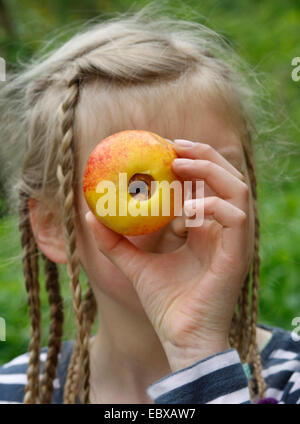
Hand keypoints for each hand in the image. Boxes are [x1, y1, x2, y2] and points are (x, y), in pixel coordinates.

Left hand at [85, 139, 250, 371]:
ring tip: (180, 165)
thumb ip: (115, 241)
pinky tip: (185, 212)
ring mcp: (234, 239)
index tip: (163, 148)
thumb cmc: (165, 303)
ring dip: (209, 171)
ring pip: (237, 188)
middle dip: (202, 155)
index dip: (190, 160)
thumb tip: (91, 214)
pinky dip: (211, 205)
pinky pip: (235, 216)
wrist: (181, 337)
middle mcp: (222, 229)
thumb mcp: (135, 264)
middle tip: (173, 147)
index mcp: (205, 228)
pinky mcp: (238, 253)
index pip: (207, 183)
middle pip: (226, 176)